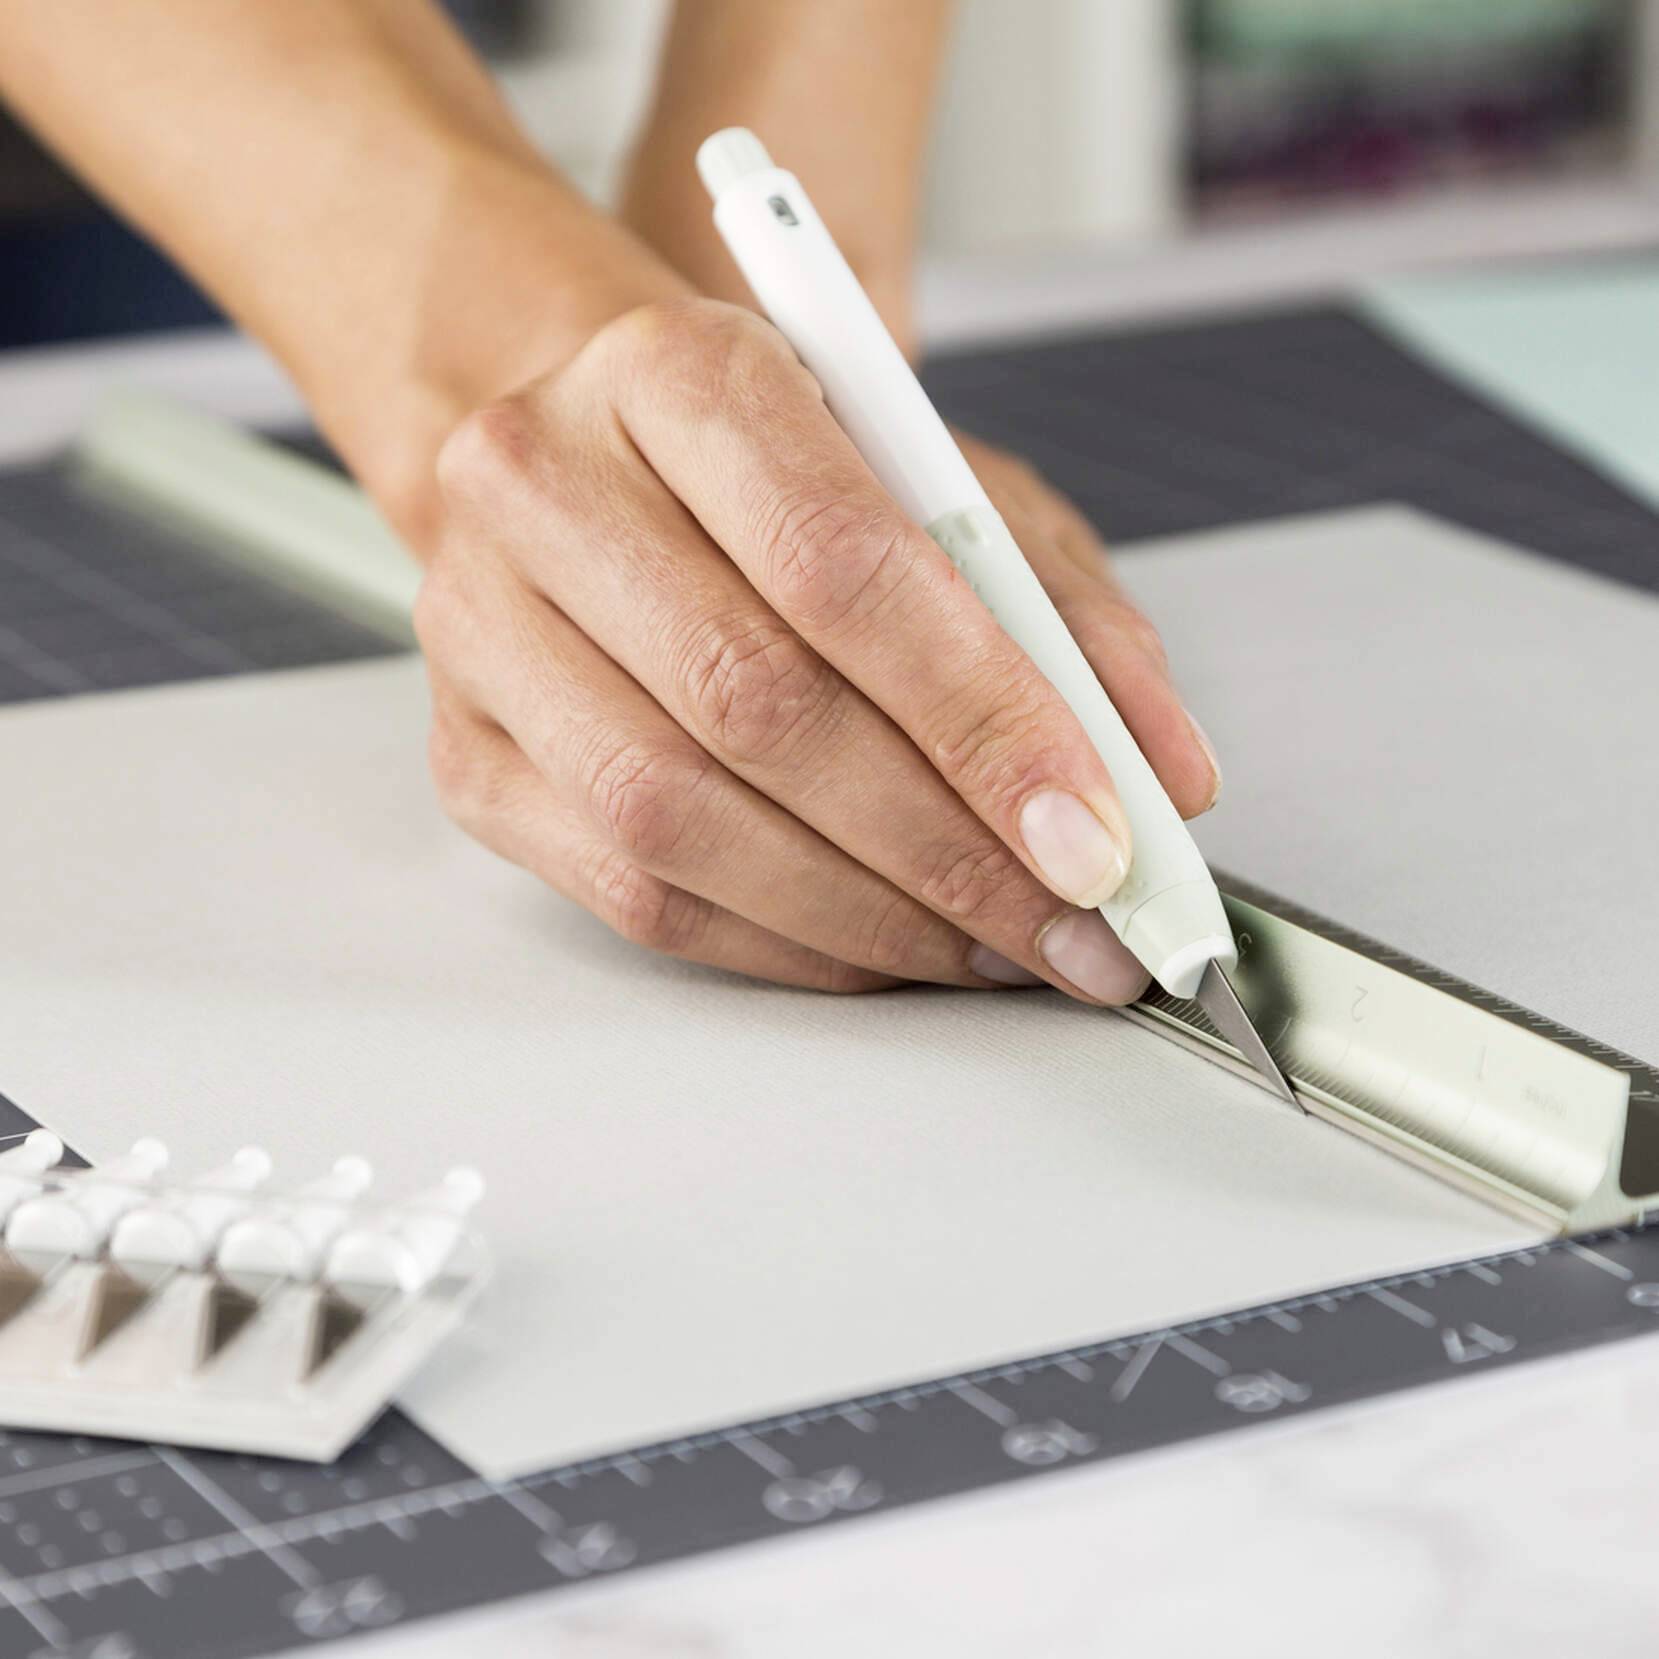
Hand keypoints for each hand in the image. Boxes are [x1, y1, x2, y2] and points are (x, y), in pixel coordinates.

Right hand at [416, 297, 1219, 1001]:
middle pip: (754, 702)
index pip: (839, 563)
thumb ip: (1066, 616)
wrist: (605, 468)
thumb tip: (1170, 778)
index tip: (1095, 829)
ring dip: (867, 913)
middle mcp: (545, 485)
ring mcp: (482, 627)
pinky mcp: (468, 754)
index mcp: (678, 374)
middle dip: (943, 844)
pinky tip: (882, 946)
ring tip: (994, 945)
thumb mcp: (950, 486)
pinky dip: (781, 945)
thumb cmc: (783, 472)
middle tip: (1072, 922)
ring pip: (677, 817)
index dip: (979, 716)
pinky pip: (628, 894)